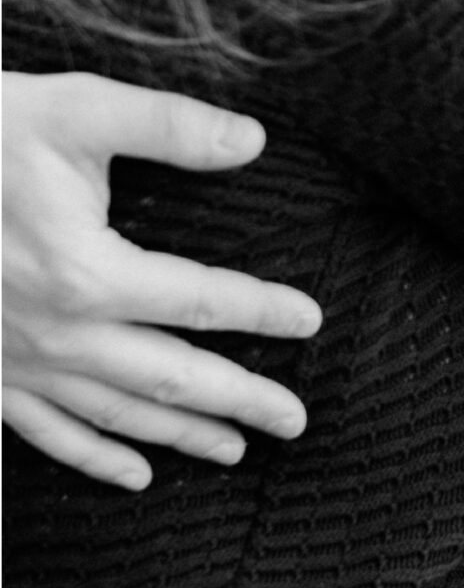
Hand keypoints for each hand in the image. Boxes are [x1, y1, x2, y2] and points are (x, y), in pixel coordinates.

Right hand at [3, 72, 321, 490]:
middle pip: (172, 379)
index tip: (309, 321)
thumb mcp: (76, 112)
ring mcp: (17, 363)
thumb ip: (170, 128)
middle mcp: (58, 334)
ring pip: (117, 416)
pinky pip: (47, 433)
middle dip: (242, 400)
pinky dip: (95, 458)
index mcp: (88, 274)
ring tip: (236, 449)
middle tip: (295, 422)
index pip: (200, 301)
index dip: (261, 312)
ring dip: (181, 436)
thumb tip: (252, 141)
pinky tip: (134, 475)